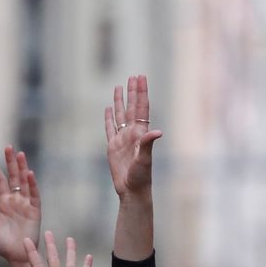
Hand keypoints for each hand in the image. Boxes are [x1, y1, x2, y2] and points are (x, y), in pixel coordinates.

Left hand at [0, 146, 41, 263]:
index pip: (0, 182)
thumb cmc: (3, 244)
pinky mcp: (35, 210)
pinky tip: (30, 174)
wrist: (17, 255)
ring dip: (23, 168)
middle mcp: (16, 200)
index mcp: (4, 203)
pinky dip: (32, 185)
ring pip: (25, 182)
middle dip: (11, 163)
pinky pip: (34, 195)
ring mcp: (26, 204)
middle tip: (9, 147)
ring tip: (20, 154)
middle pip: (14, 177)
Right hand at [104, 75, 162, 197]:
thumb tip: (158, 132)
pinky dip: (108, 118)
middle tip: (134, 76)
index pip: (141, 108)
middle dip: (133, 92)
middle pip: (131, 107)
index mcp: (141, 133)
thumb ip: (148, 144)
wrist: (132, 190)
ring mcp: (122, 139)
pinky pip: (109, 128)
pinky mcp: (112, 147)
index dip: (141, 92)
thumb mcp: (145, 159)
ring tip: (119, 86)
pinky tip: (107, 108)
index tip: (141, 78)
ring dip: (119, 101)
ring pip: (120, 115)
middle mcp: (132, 133)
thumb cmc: (141, 176)